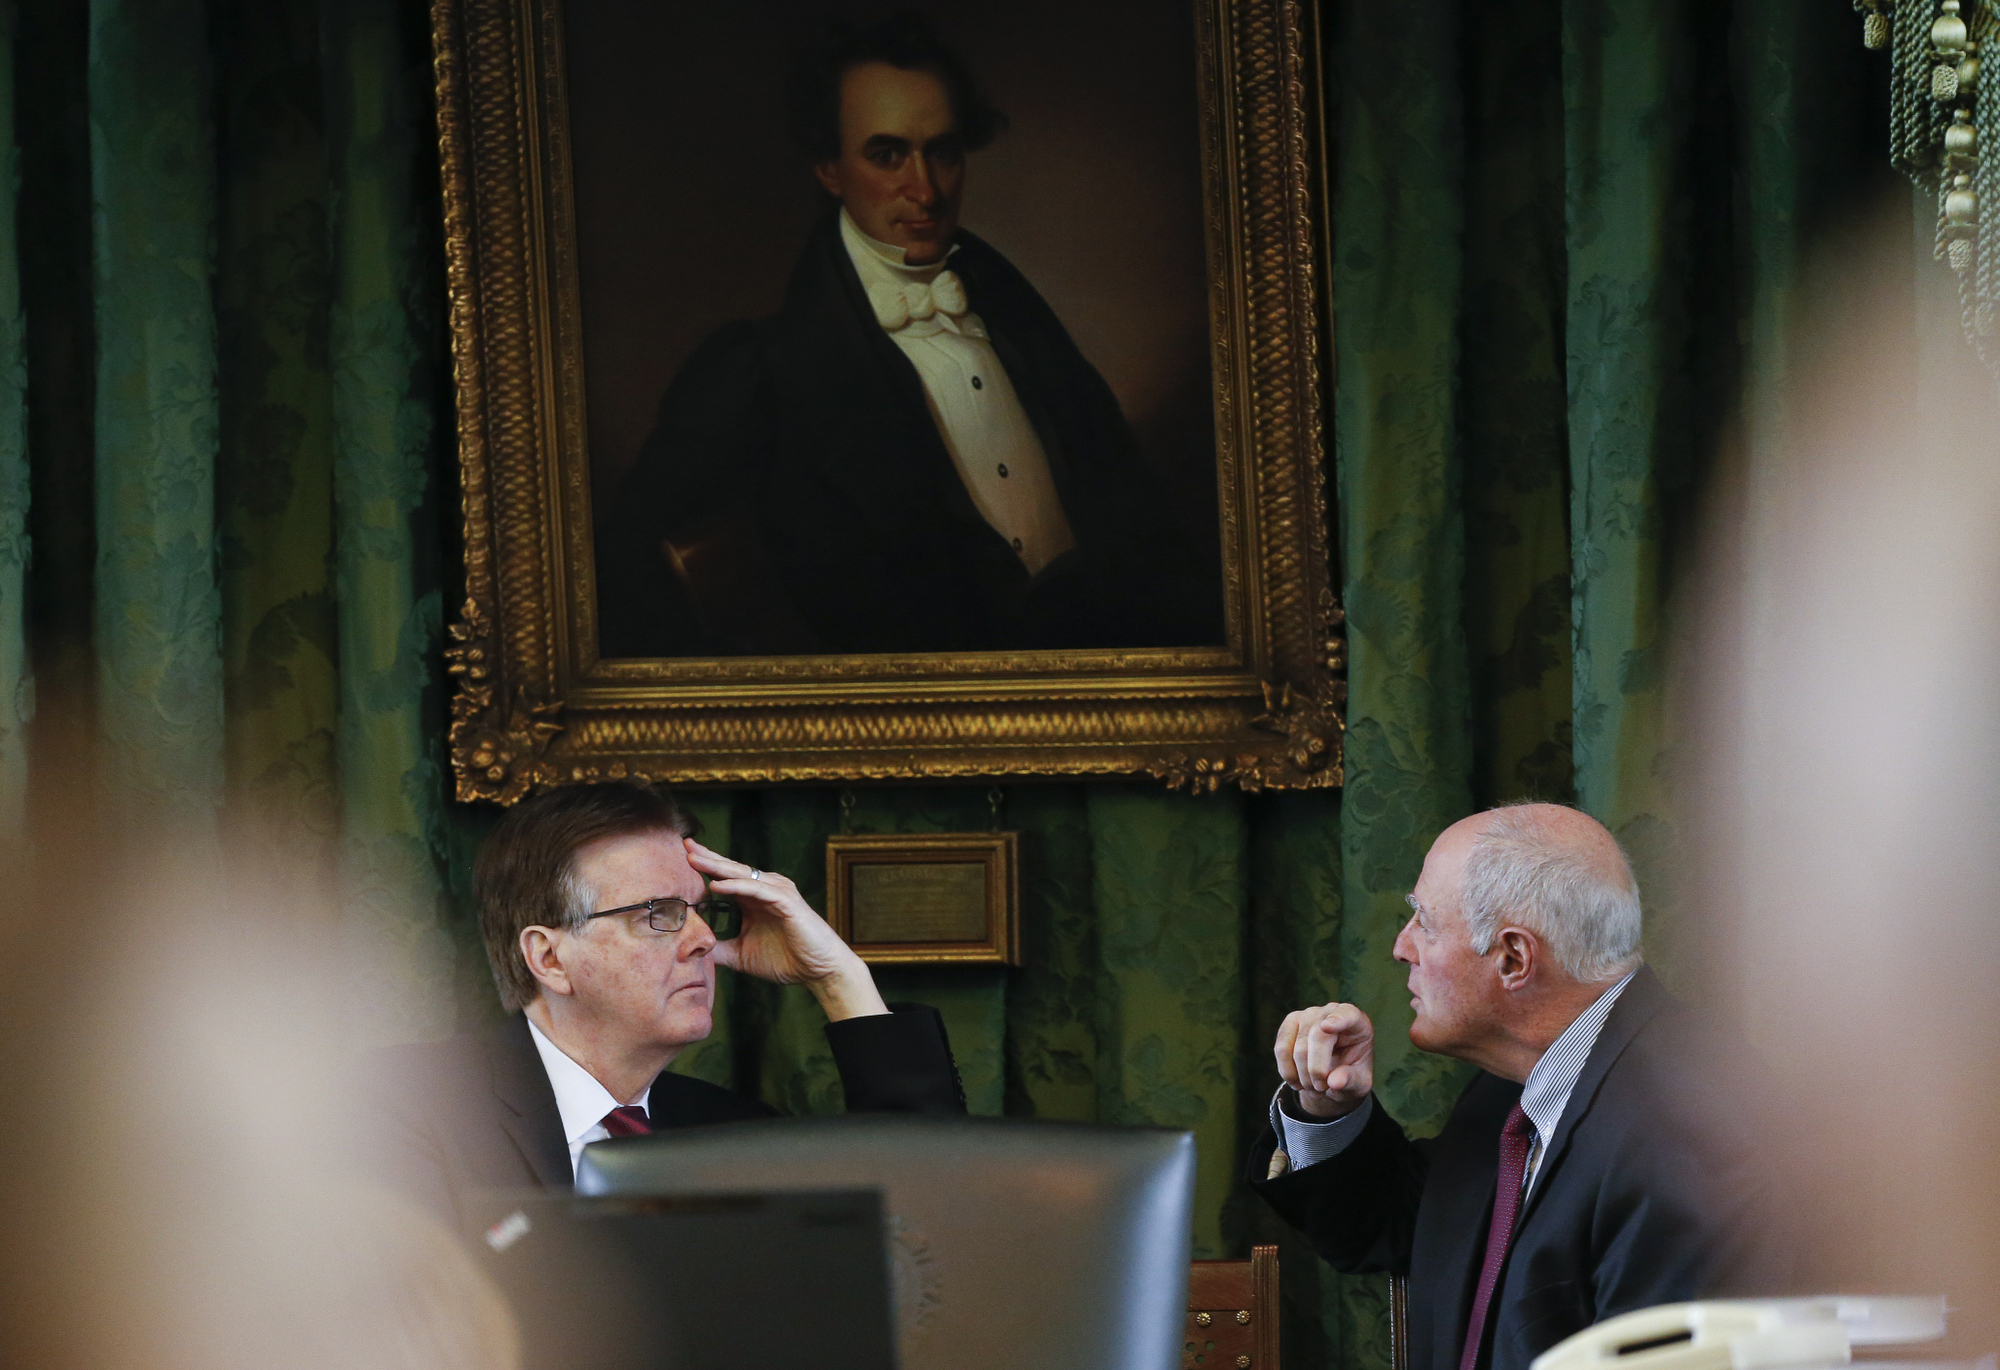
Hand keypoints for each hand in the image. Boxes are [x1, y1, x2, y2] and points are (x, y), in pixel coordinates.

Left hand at [684, 838, 888, 1020]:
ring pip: (743, 875)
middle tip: (683, 846)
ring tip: (694, 859)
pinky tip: (717, 884)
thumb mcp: (742, 955)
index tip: (680, 858)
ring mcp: (777, 893)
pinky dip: (737, 886)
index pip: (725, 877)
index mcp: (754, 899)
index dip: (705, 866)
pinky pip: (758, 890)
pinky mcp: (788, 902)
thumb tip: (692, 949)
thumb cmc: (787, 960)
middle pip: (731, 869)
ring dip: (717, 866)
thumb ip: (720, 948)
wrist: (819, 971)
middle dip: (707, 857)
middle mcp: (765, 890)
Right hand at [1273, 1002, 1373, 1118]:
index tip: (1327, 1027)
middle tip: (1321, 1089)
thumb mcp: (1359, 1082)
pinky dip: (1287, 1072)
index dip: (1338, 1020)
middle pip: (1317, 1037)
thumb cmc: (1351, 1073)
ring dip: (1302, 1075)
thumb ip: (1351, 1080)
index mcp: (1357, 1022)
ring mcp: (1307, 1015)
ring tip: (1312, 1089)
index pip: (1347, 1015)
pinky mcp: (1289, 1024)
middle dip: (1316, 1069)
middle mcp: (1331, 1012)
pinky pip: (1281, 1049)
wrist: (1333, 1074)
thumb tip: (1334, 1082)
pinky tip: (1297, 1083)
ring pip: (1297, 1047)